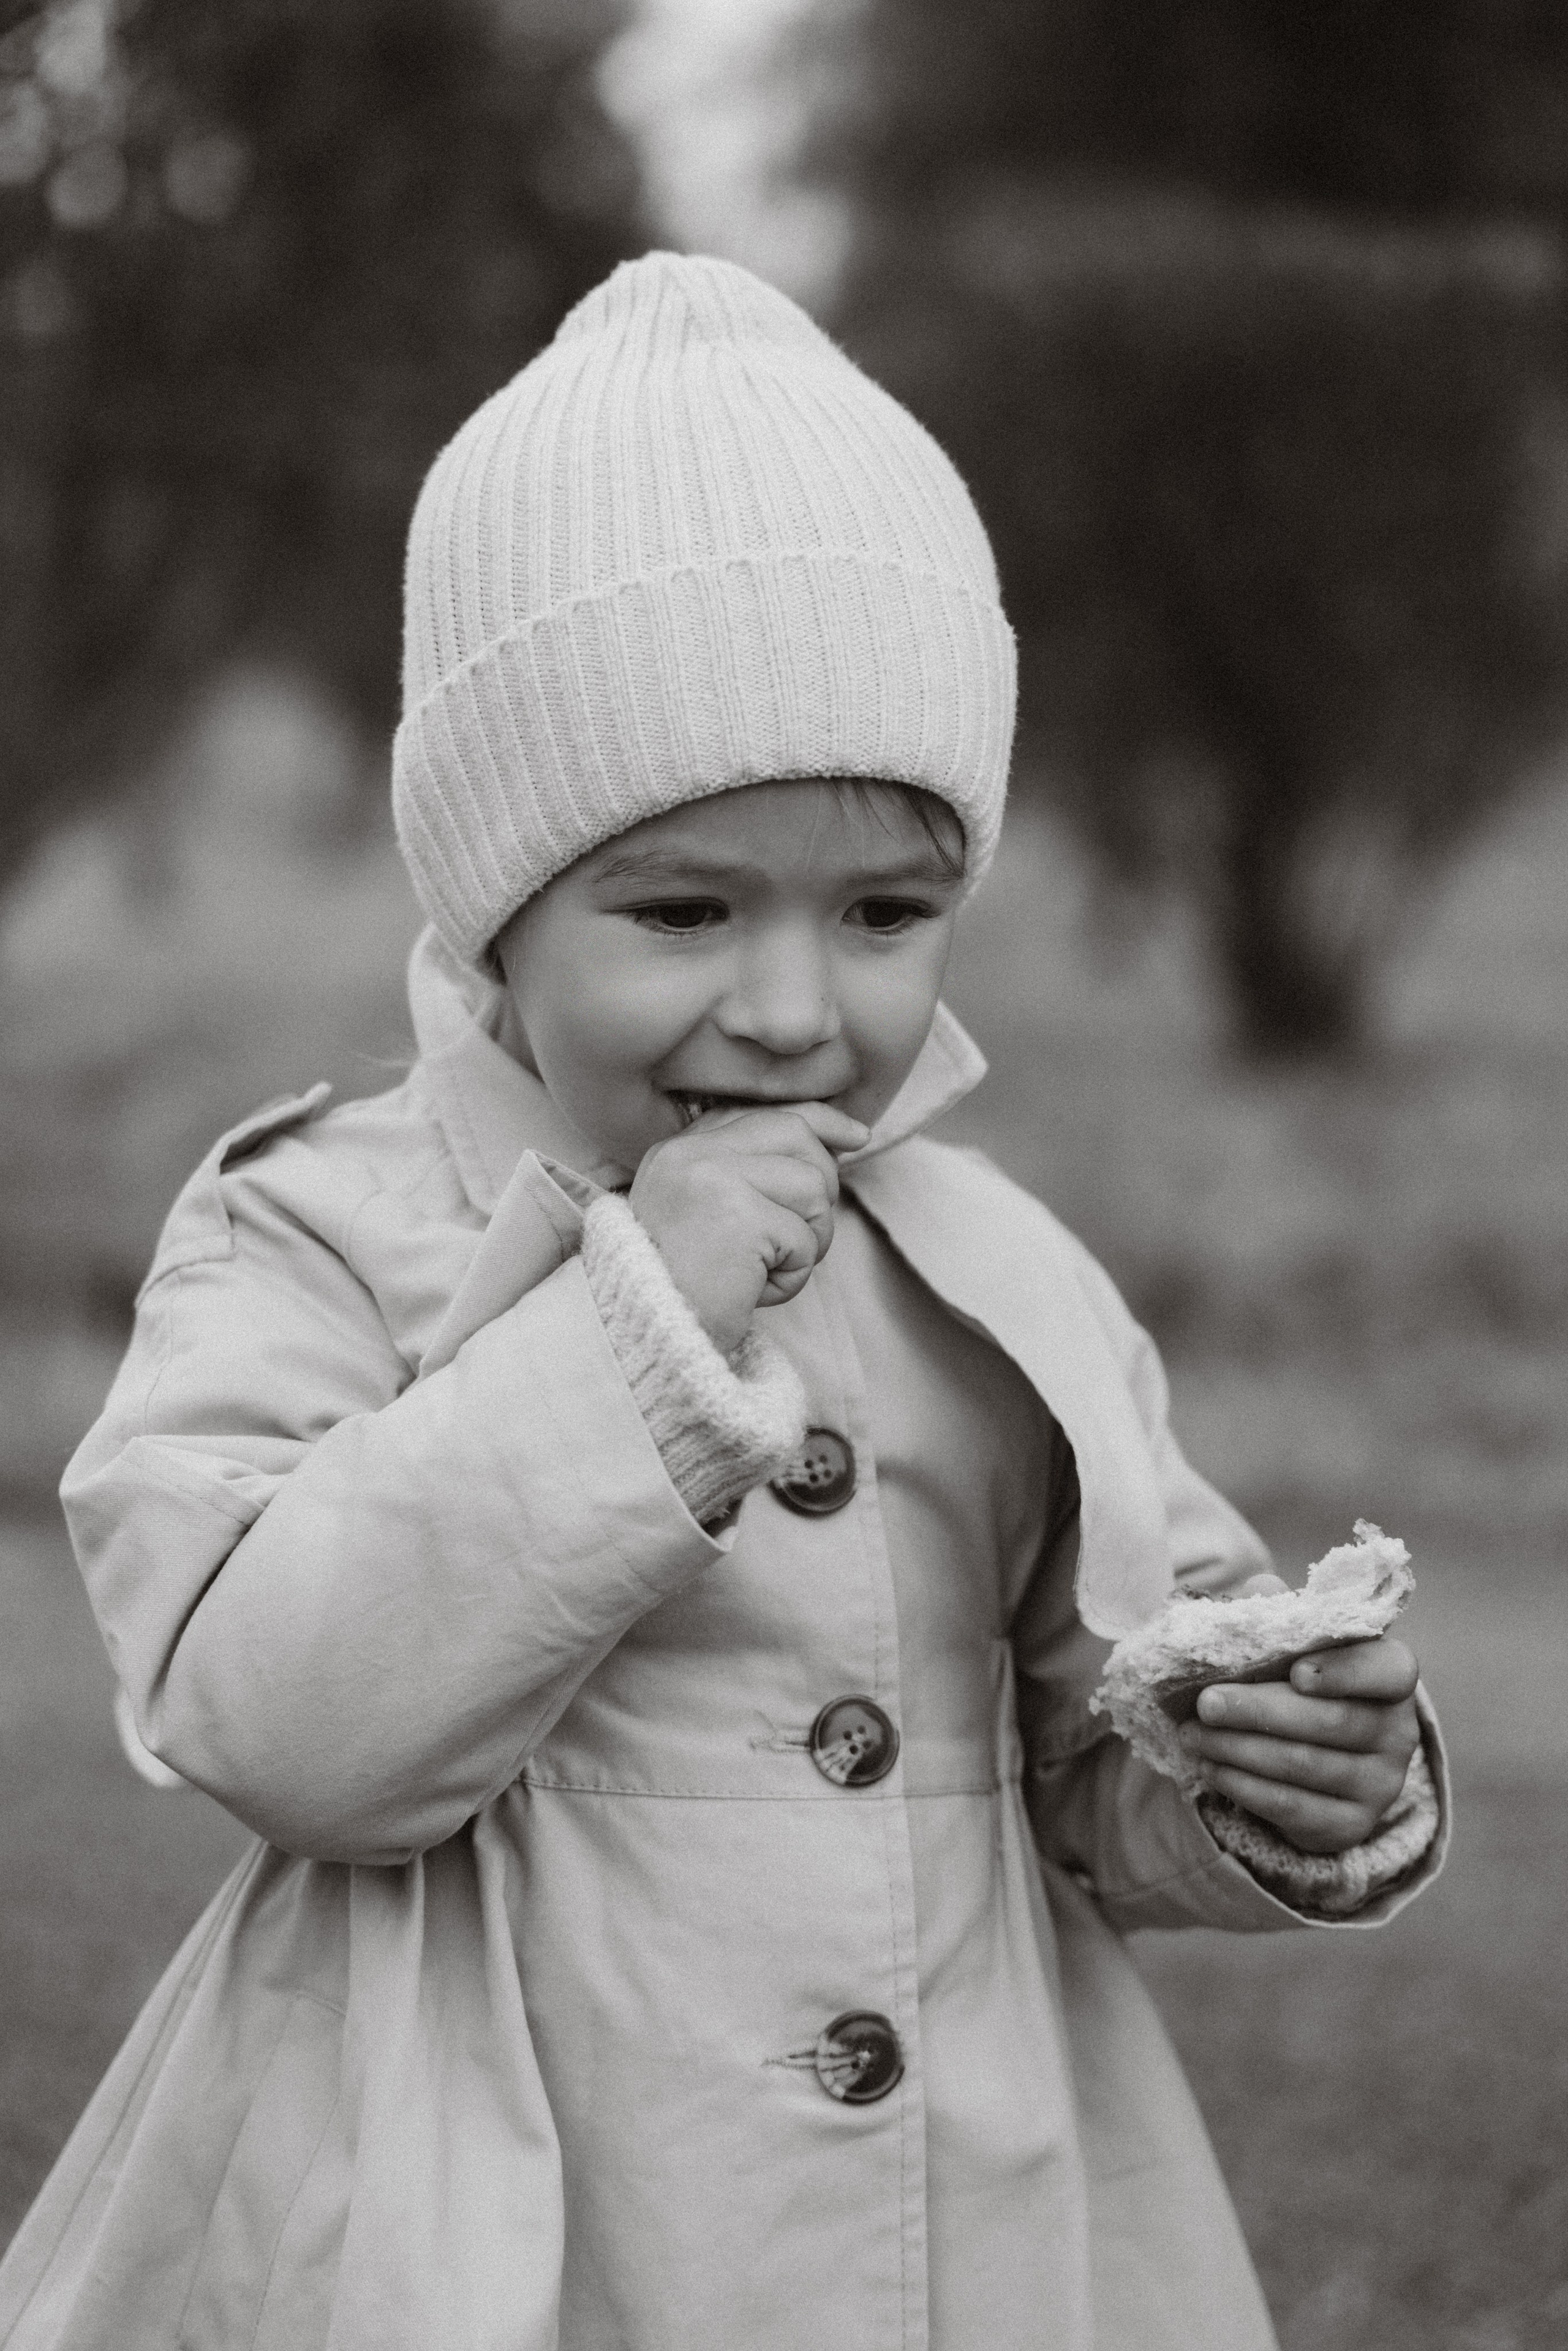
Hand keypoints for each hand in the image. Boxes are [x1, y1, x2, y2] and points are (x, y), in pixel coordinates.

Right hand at [629, 1102, 868, 1355]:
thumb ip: (749, 1175)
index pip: (763, 1112)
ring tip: (766, 1271)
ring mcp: (713, 1179)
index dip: (819, 1121)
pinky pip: (804, 1240)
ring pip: (813, 1187)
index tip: (856, 1137)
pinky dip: (793, 1277)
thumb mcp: (707, 1218)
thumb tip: (831, 1148)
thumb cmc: (682, 1290)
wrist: (647, 1340)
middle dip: (823, 1184)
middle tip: (800, 1236)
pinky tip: (755, 1291)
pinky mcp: (740, 1217)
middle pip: (796, 1134)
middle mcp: (691, 1154)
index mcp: (678, 1150)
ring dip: (808, 1241)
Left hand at [1178, 1632, 1420, 1854]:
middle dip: (1260, 1711)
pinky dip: (1245, 1787)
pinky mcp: (1352, 1825)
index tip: (1296, 1672)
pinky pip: (1294, 1807)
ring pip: (1306, 1766)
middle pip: (1332, 1722)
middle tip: (1205, 1703)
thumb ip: (1280, 1615)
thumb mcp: (1292, 1647)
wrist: (1312, 1764)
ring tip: (1192, 1735)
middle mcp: (1397, 1733)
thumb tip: (1260, 1586)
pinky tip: (1211, 1770)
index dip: (1347, 1671)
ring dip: (1240, 1750)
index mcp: (1391, 1678)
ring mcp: (1380, 1784)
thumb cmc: (1300, 1685)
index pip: (1391, 1670)